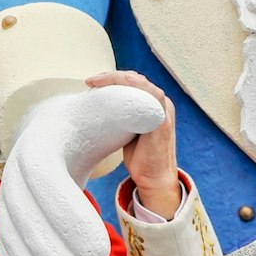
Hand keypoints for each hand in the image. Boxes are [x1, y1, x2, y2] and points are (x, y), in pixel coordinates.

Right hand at [0, 82, 165, 255]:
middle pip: (27, 225)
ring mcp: (6, 209)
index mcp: (39, 146)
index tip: (102, 250)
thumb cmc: (92, 123)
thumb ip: (134, 106)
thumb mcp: (114, 108)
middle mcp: (13, 178)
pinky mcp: (8, 234)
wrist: (54, 133)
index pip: (45, 182)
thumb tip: (152, 108)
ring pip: (16, 252)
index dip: (67, 217)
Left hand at [85, 71, 179, 216]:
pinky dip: (136, 85)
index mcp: (154, 104)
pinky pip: (152, 95)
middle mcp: (162, 104)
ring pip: (142, 83)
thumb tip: (102, 105)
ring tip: (97, 81)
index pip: (134, 81)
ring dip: (118, 78)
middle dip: (112, 76)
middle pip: (136, 79)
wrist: (154, 179)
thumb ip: (124, 115)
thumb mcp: (130, 129)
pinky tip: (121, 83)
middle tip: (91, 81)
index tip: (92, 82)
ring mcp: (164, 111)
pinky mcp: (163, 120)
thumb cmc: (141, 156)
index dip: (113, 78)